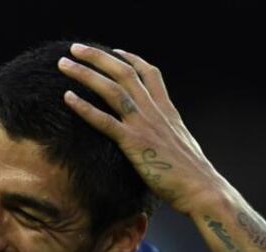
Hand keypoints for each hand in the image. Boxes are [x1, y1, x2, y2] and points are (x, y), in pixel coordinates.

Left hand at [58, 44, 230, 214]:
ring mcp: (144, 126)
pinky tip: (67, 97)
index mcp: (168, 111)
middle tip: (76, 47)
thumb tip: (164, 140)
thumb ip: (169, 136)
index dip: (131, 59)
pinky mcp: (134, 144)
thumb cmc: (192, 177)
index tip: (115, 51)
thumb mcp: (182, 147)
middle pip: (124, 72)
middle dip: (98, 57)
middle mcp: (155, 112)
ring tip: (63, 63)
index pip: (150, 73)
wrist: (202, 190)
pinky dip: (84, 107)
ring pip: (111, 89)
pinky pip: (104, 121)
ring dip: (85, 73)